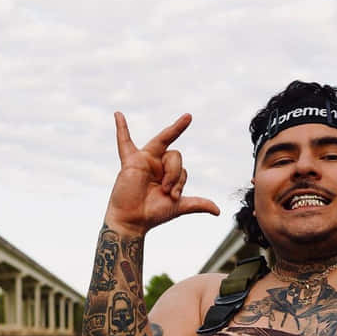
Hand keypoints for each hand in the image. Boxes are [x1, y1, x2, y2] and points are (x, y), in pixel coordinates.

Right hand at [105, 112, 219, 235]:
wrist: (134, 221)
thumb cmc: (153, 214)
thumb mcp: (179, 206)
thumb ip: (198, 203)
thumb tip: (218, 211)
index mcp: (167, 173)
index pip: (182, 169)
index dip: (180, 182)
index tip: (172, 197)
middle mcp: (156, 164)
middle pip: (176, 156)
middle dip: (176, 175)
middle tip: (168, 192)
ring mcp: (144, 160)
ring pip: (164, 147)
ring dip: (169, 172)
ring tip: (161, 188)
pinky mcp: (131, 162)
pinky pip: (125, 141)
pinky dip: (121, 128)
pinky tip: (118, 114)